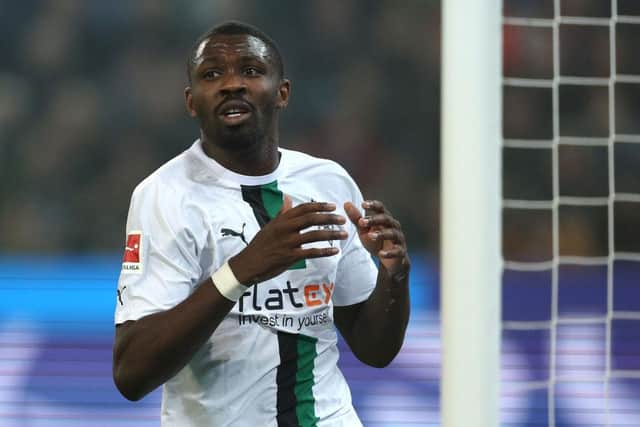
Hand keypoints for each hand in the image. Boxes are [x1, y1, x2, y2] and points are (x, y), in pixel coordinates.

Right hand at [229, 196, 347, 284]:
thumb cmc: (260, 244)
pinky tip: (335, 251)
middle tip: (342, 219)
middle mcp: (285, 228)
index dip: (319, 206)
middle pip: (312, 218)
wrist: (248, 263)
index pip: (304, 208)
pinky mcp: (289, 256)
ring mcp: (288, 242)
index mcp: (282, 219)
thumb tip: (288, 198)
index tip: (333, 206)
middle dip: (329, 218)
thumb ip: (282, 213)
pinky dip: (325, 251)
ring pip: (314, 235)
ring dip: (331, 234)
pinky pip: (311, 252)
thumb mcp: (270, 225)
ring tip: (344, 234)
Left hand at [344, 200, 409, 277]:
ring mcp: (398, 239)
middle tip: (361, 222)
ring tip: (370, 236)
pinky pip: (397, 251)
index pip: (380, 208)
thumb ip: (356, 218)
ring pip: (392, 233)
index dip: (373, 205)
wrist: (388, 261)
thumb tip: (346, 203)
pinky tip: (381, 254)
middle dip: (374, 220)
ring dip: (381, 234)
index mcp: (385, 219)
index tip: (363, 204)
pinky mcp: (401, 252)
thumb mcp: (363, 230)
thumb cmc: (376, 242)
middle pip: (386, 219)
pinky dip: (390, 252)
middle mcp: (393, 226)